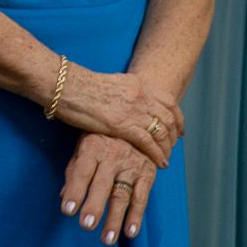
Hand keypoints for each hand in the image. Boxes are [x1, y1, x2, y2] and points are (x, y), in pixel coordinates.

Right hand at [52, 65, 182, 167]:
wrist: (67, 86)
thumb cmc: (81, 86)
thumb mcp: (112, 83)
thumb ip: (126, 92)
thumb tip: (131, 101)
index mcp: (138, 84)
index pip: (168, 101)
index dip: (178, 117)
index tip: (179, 128)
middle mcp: (140, 95)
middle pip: (168, 117)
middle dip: (174, 135)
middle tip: (173, 146)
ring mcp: (133, 110)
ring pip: (161, 131)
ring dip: (167, 147)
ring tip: (166, 158)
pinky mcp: (123, 125)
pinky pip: (148, 142)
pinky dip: (157, 154)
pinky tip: (159, 163)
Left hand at [61, 132, 158, 245]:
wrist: (136, 121)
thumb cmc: (103, 137)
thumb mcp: (84, 145)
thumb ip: (74, 170)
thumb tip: (63, 195)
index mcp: (93, 147)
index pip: (82, 172)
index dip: (75, 191)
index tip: (68, 210)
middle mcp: (113, 156)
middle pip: (102, 184)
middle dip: (94, 206)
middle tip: (86, 225)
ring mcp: (131, 165)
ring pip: (122, 194)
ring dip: (114, 218)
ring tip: (106, 238)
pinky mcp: (147, 173)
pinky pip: (142, 197)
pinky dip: (136, 215)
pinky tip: (130, 231)